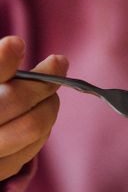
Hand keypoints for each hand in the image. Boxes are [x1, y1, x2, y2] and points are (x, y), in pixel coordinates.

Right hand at [0, 36, 68, 180]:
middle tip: (58, 64)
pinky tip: (38, 116)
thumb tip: (30, 51)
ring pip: (32, 126)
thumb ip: (0, 68)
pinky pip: (32, 149)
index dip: (1, 60)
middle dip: (43, 81)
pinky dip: (43, 129)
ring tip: (49, 93)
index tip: (17, 43)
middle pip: (15, 99)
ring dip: (49, 105)